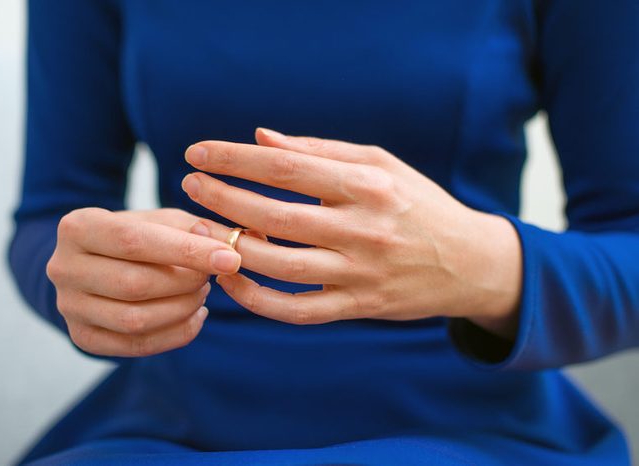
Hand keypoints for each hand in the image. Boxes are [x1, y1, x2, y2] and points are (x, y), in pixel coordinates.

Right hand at [46, 207, 241, 356]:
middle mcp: (63, 268)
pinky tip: (195, 316)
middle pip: (135, 284)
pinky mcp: (83, 337)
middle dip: (186, 283)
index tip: (230, 258)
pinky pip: (137, 345)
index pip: (135, 241)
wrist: (96, 264)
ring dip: (182, 308)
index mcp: (77, 227)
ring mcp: (69, 307)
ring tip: (202, 292)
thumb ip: (193, 228)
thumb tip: (226, 244)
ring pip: (136, 320)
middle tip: (211, 276)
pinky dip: (177, 334)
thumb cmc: (137, 236)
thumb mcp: (161, 220)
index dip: (187, 251)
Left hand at [181, 128, 521, 338]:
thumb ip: (321, 150)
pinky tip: (231, 279)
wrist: (469, 262)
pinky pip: (296, 311)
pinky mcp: (358, 307)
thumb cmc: (419, 204)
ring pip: (279, 265)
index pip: (286, 166)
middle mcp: (364, 228)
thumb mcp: (382, 164)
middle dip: (222, 198)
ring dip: (231, 247)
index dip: (235, 158)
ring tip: (201, 230)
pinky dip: (257, 299)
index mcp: (368, 184)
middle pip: (274, 215)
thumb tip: (262, 138)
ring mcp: (361, 272)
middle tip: (189, 185)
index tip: (198, 153)